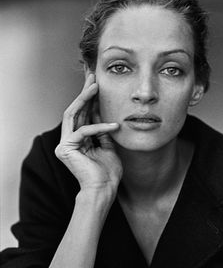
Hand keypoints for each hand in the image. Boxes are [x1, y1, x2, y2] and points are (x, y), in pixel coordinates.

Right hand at [55, 74, 122, 201]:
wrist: (104, 190)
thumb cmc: (107, 172)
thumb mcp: (108, 145)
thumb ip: (102, 130)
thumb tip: (103, 113)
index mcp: (78, 140)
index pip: (82, 115)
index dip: (89, 99)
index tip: (97, 83)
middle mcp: (68, 140)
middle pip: (75, 111)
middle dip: (84, 93)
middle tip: (92, 76)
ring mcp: (65, 144)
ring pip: (73, 114)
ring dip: (84, 99)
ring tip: (95, 85)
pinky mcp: (66, 149)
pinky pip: (83, 131)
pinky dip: (99, 127)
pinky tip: (113, 125)